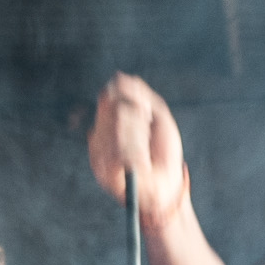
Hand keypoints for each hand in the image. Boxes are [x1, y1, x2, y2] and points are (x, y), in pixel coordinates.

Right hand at [87, 73, 187, 230]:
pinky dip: (135, 154)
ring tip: (145, 153)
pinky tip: (140, 164)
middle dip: (137, 119)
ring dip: (138, 137)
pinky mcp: (99, 166)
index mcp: (112, 117)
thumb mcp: (158, 116)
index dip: (130, 98)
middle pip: (113, 107)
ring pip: (115, 125)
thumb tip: (117, 77)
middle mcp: (101, 131)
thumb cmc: (164, 153)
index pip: (109, 94)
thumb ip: (139, 94)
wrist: (166, 186)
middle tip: (148, 135)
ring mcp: (98, 148)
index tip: (147, 112)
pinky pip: (115, 148)